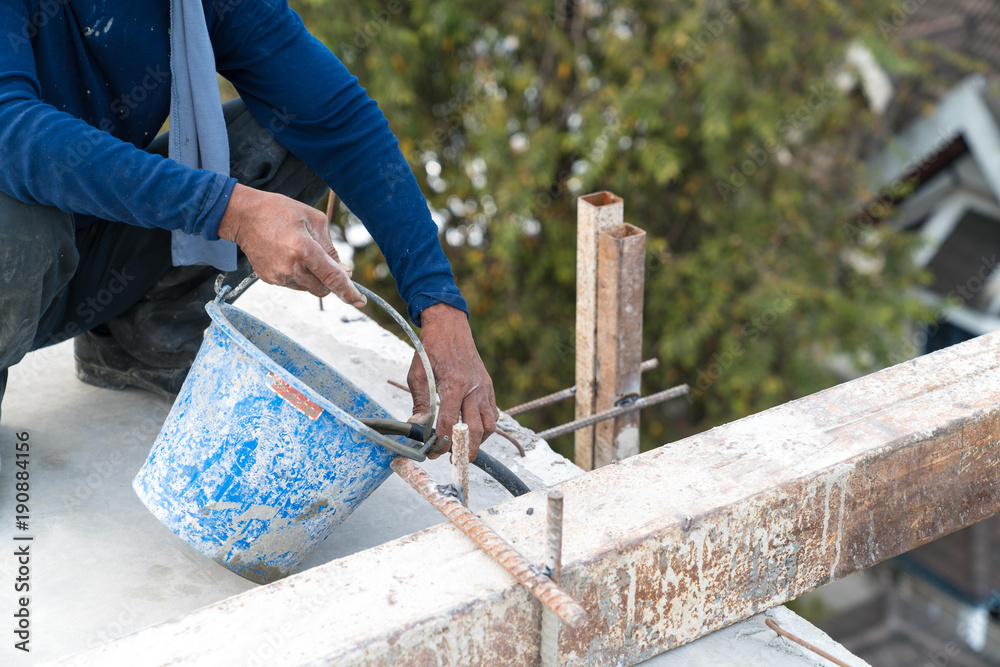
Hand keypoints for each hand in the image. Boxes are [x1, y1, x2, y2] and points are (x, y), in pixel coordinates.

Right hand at [218, 184, 365, 305]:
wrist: (243, 216)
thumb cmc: (281, 211)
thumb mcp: (314, 220)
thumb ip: (331, 247)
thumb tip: (343, 270)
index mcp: (304, 249)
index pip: (333, 278)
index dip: (349, 292)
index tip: (360, 301)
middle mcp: (290, 267)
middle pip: (323, 289)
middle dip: (331, 282)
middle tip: (329, 265)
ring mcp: (278, 276)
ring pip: (309, 288)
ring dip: (314, 277)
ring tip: (301, 252)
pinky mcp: (269, 280)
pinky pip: (294, 284)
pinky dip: (299, 276)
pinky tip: (289, 256)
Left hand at [407, 303, 497, 459]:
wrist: (450, 326)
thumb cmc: (431, 348)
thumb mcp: (418, 373)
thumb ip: (420, 402)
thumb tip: (417, 425)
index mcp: (454, 384)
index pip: (450, 423)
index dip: (442, 442)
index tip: (433, 452)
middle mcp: (473, 389)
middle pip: (475, 431)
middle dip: (465, 450)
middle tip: (454, 461)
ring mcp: (484, 388)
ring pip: (489, 425)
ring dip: (478, 441)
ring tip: (464, 447)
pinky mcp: (488, 387)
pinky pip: (493, 414)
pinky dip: (485, 427)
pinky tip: (473, 431)